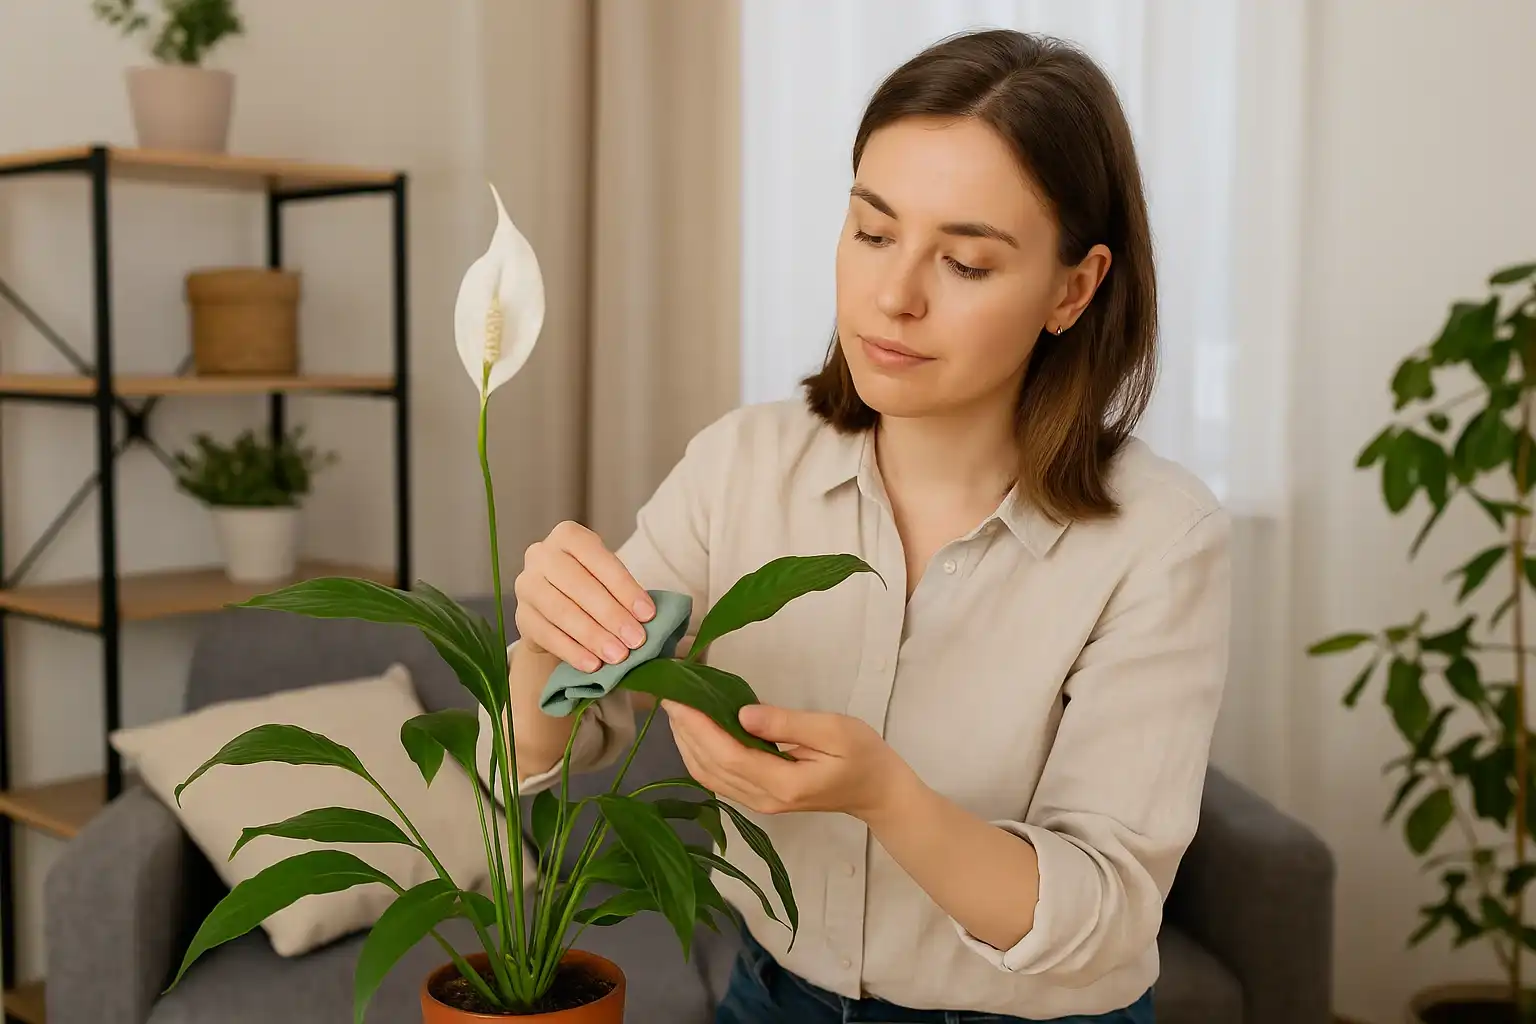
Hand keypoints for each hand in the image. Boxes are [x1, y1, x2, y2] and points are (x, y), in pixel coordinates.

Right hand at [514, 520, 654, 672]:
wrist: (559, 607)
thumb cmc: (593, 586)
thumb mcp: (608, 578)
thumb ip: (625, 593)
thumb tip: (649, 619)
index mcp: (568, 536)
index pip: (598, 559)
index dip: (625, 587)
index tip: (648, 614)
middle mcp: (541, 555)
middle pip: (577, 585)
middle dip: (611, 615)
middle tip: (636, 640)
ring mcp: (526, 585)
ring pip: (560, 611)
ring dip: (592, 636)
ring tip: (618, 656)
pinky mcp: (520, 616)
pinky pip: (546, 635)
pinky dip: (572, 651)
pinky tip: (592, 665)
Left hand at [661, 700, 915, 822]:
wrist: (877, 791)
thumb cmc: (862, 754)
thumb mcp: (833, 730)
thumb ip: (787, 723)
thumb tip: (742, 713)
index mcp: (783, 783)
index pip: (727, 755)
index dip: (697, 726)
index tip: (678, 696)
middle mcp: (763, 799)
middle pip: (709, 767)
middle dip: (684, 730)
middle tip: (667, 693)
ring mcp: (759, 803)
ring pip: (707, 775)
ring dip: (686, 742)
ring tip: (675, 707)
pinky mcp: (758, 797)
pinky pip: (717, 778)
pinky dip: (698, 753)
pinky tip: (693, 729)